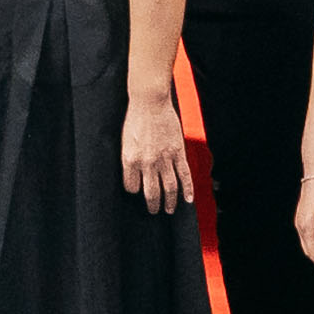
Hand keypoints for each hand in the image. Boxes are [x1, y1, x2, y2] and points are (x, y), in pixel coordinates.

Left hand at [119, 93, 192, 215]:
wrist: (150, 102)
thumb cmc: (134, 119)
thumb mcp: (125, 141)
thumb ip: (130, 158)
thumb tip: (134, 173)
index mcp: (130, 160)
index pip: (131, 187)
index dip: (134, 190)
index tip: (137, 190)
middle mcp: (146, 163)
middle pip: (151, 193)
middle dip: (153, 205)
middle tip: (154, 211)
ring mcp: (163, 159)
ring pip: (169, 188)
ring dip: (170, 202)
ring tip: (169, 210)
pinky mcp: (177, 152)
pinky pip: (184, 175)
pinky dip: (187, 189)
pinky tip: (188, 200)